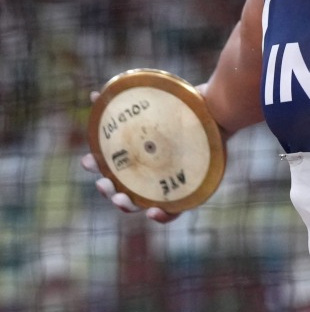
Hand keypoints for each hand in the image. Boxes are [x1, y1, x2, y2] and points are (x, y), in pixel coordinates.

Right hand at [82, 92, 180, 223]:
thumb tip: (96, 94)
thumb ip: (125, 101)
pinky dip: (161, 216)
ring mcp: (168, 181)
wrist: (220, 109)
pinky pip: (173, 211)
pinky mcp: (189, 190)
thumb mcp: (155, 100)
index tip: (87, 160)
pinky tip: (153, 212)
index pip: (110, 165)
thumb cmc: (187, 106)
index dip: (95, 166)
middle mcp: (151, 170)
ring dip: (125, 204)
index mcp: (139, 153)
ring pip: (141, 202)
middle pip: (122, 187)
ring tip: (120, 199)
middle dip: (107, 189)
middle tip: (103, 184)